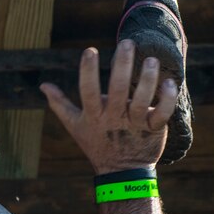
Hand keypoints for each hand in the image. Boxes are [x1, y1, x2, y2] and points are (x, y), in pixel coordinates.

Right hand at [39, 39, 178, 174]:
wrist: (122, 171)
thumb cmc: (96, 143)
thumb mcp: (74, 125)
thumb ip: (59, 104)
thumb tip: (43, 85)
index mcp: (94, 115)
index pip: (88, 91)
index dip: (88, 71)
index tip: (89, 50)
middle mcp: (114, 118)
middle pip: (118, 90)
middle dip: (122, 65)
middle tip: (126, 43)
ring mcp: (134, 124)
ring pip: (142, 100)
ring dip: (147, 79)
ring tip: (150, 59)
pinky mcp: (154, 129)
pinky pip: (162, 113)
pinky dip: (167, 99)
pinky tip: (169, 82)